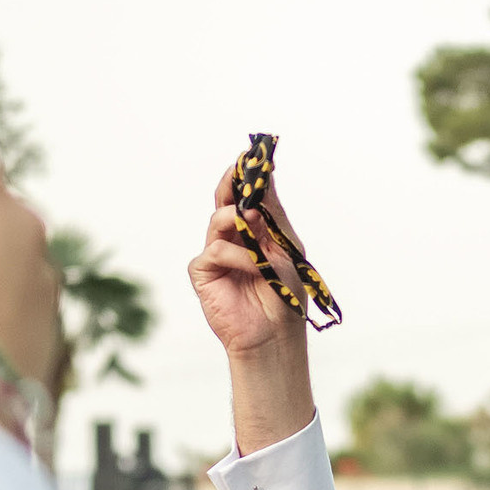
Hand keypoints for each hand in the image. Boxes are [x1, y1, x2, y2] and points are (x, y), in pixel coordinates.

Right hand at [188, 167, 313, 455]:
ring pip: (217, 221)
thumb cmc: (285, 294)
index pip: (245, 196)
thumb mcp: (285, 248)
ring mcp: (217, 255)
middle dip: (232, 184)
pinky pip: (213, 252)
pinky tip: (252, 267)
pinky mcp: (204, 274)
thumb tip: (263, 180)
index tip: (253, 154)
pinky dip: (235, 256)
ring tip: (255, 227)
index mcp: (254, 231)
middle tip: (241, 170)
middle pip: (225, 202)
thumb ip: (272, 216)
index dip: (246, 176)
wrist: (275, 334)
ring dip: (238, 222)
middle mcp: (232, 239)